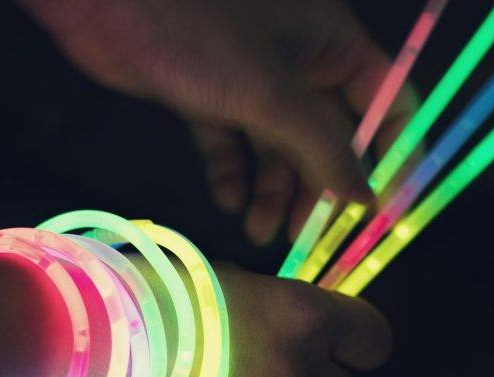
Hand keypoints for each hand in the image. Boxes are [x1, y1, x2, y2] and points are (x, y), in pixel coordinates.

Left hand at [21, 0, 419, 243]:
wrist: (103, 1)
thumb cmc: (198, 34)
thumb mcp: (270, 95)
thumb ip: (322, 147)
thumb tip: (366, 197)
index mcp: (331, 42)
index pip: (386, 100)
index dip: (390, 154)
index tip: (383, 209)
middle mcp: (298, 61)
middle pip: (327, 134)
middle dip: (318, 185)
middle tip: (310, 236)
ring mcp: (249, 79)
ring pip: (277, 146)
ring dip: (272, 190)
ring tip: (260, 232)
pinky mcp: (204, 95)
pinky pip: (231, 143)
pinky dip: (231, 173)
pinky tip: (228, 201)